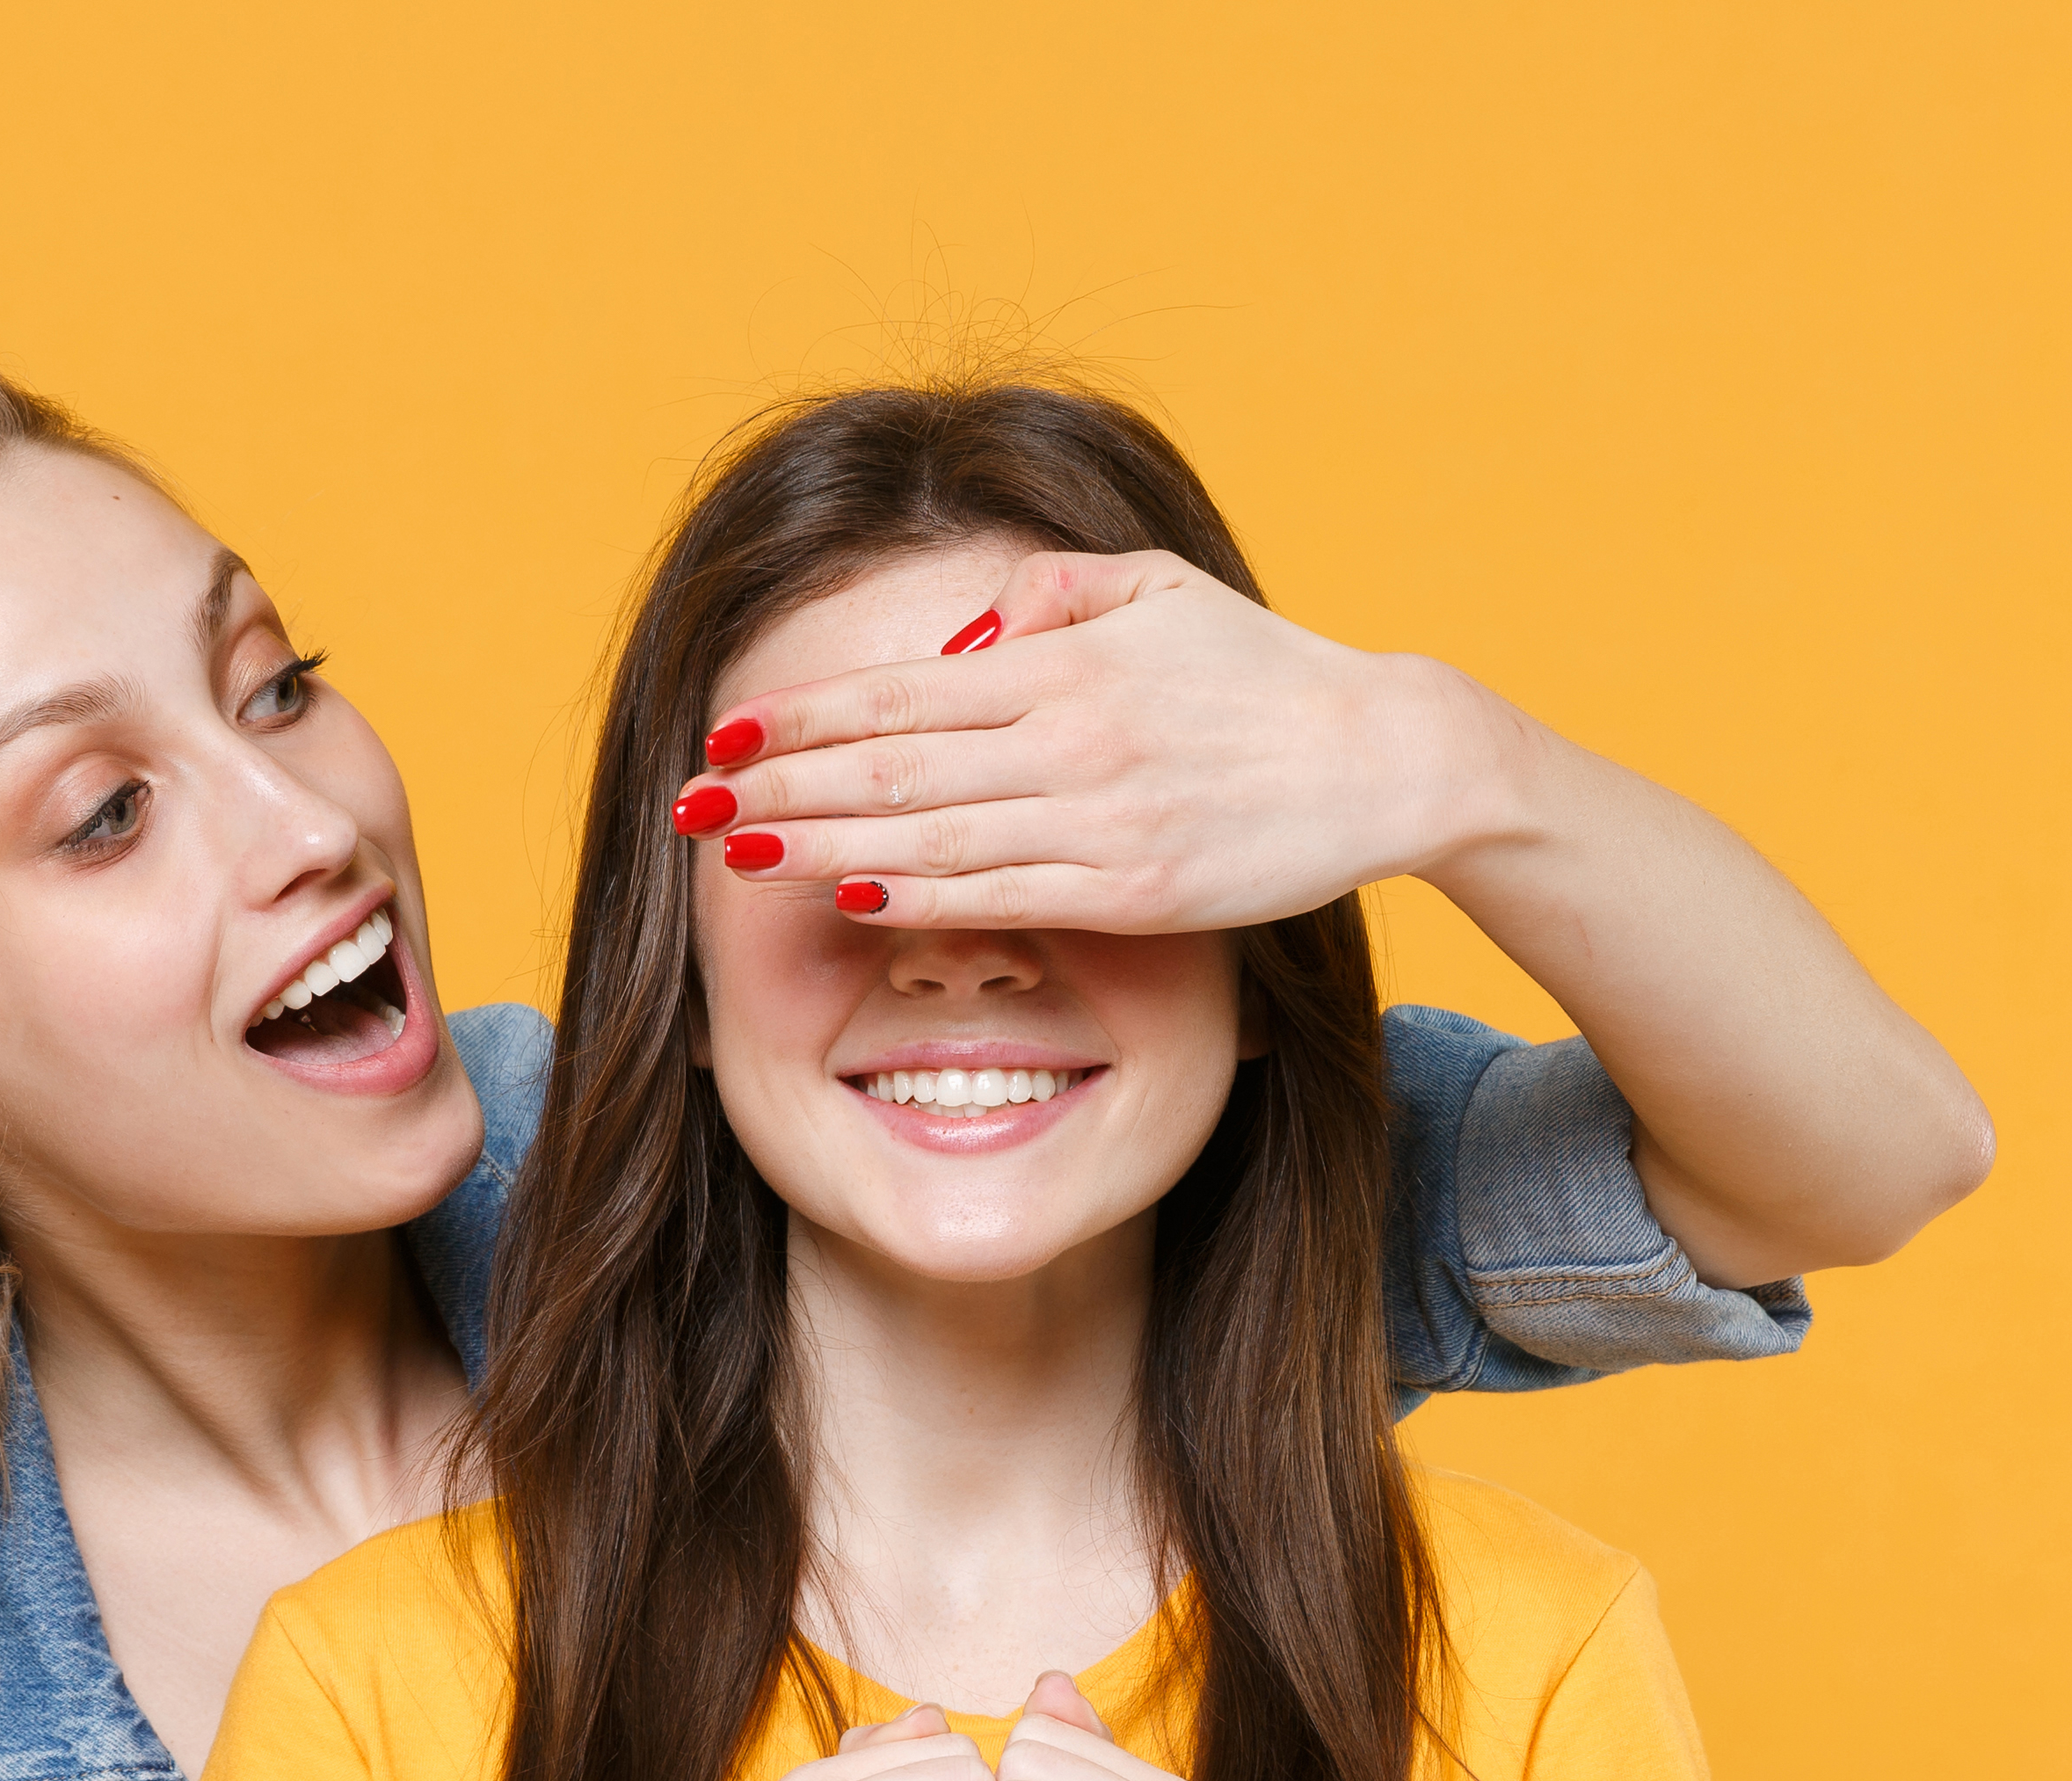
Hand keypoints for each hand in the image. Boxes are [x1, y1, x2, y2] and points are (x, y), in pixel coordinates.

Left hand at [679, 549, 1509, 932]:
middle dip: (777, 782)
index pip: (899, 691)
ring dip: (819, 844)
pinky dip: (917, 895)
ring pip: (927, 833)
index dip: (802, 713)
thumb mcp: (1162, 594)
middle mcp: (1069, 736)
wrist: (1383, 757)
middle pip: (889, 765)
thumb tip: (962, 636)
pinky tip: (849, 895)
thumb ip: (1053, 598)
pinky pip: (1002, 892)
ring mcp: (1100, 816)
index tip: (725, 727)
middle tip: (687, 798)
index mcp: (1064, 662)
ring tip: (734, 849)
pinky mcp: (1134, 886)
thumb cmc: (1264, 676)